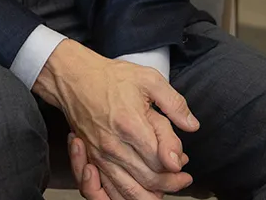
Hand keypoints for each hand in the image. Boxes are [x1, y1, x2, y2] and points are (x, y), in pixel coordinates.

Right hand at [36, 41, 198, 198]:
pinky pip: (106, 191)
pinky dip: (124, 198)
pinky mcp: (91, 160)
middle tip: (182, 178)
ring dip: (150, 195)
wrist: (73, 78)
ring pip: (129, 192)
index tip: (183, 161)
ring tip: (164, 190)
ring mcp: (100, 156)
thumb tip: (192, 126)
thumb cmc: (110, 77)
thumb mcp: (149, 79)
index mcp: (131, 125)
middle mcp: (113, 146)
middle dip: (170, 183)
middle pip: (148, 180)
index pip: (160, 161)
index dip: (176, 165)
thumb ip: (174, 104)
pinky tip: (138, 192)